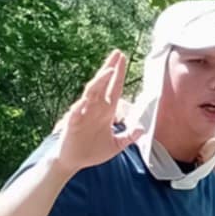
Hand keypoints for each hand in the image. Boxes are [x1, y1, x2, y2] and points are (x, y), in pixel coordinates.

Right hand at [54, 49, 142, 171]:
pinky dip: (80, 106)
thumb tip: (142, 129)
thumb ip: (128, 137)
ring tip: (109, 70)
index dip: (119, 74)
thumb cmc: (92, 151)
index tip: (123, 59)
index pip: (114, 88)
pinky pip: (75, 113)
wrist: (74, 162)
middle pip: (103, 84)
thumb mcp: (116, 145)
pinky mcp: (72, 124)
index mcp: (106, 111)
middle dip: (110, 68)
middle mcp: (95, 108)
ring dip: (100, 82)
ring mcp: (83, 114)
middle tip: (118, 53)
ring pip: (91, 93)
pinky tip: (85, 99)